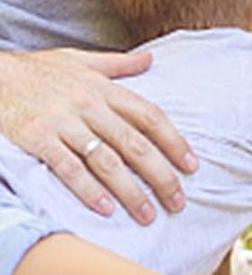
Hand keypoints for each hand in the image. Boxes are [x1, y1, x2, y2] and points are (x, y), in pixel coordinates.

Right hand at [0, 48, 196, 221]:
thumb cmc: (37, 70)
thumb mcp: (80, 60)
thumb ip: (117, 64)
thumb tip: (150, 60)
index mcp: (104, 89)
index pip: (150, 117)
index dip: (174, 142)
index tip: (191, 166)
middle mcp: (89, 106)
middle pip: (135, 144)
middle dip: (160, 176)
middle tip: (177, 202)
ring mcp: (63, 123)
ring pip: (106, 161)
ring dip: (130, 191)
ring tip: (147, 214)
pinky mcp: (37, 138)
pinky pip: (67, 168)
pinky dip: (87, 189)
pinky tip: (105, 208)